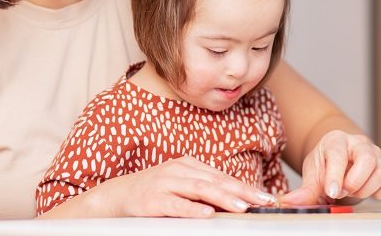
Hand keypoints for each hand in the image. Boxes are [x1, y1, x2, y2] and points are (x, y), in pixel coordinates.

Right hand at [92, 156, 276, 217]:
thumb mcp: (178, 187)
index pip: (222, 177)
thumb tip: (234, 203)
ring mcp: (164, 183)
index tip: (267, 197)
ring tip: (243, 206)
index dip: (246, 187)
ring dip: (223, 198)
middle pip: (216, 181)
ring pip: (199, 189)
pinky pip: (176, 204)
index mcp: (187, 166)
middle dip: (243, 191)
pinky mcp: (152, 200)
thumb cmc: (151, 193)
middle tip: (264, 200)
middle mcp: (178, 170)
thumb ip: (202, 192)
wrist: (113, 197)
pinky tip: (207, 214)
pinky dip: (192, 209)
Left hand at [278, 130, 380, 204]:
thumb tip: (288, 202)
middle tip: (342, 191)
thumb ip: (305, 190)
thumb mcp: (312, 175)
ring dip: (365, 189)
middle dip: (354, 182)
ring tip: (351, 191)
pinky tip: (367, 192)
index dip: (336, 175)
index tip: (332, 192)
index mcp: (336, 140)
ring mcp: (375, 152)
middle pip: (367, 159)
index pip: (338, 154)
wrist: (338, 164)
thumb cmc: (325, 165)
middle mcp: (358, 142)